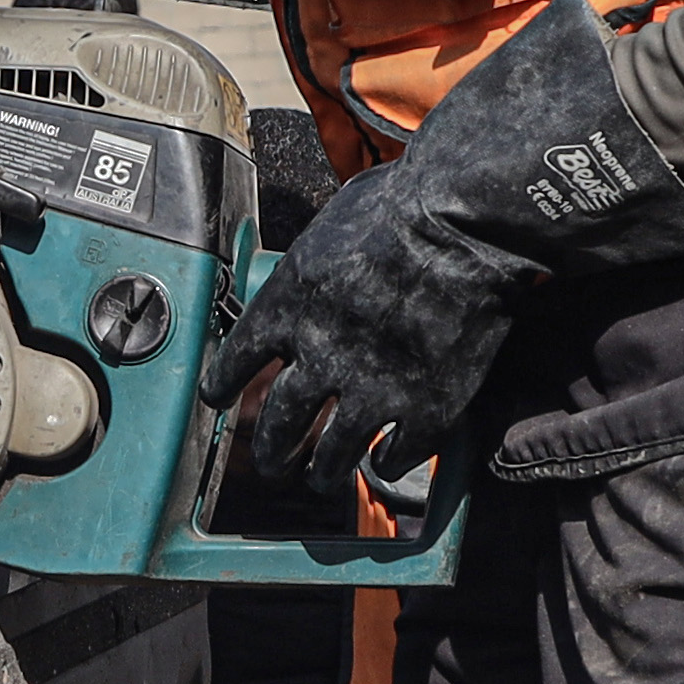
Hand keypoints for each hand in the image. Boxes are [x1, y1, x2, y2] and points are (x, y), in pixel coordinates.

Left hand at [195, 0, 683, 497]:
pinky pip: (398, 454)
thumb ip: (315, 266)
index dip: (223, 387)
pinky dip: (388, 463)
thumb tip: (318, 274)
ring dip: (324, 473)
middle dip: (272, 450)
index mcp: (288, 305)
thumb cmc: (404, 202)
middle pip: (280, 422)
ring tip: (322, 481)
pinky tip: (386, 463)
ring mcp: (374, 387)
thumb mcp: (331, 226)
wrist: (465, 222)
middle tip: (273, 464)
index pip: (237, 360)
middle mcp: (320, 355)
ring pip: (335, 452)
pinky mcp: (426, 407)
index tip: (218, 402)